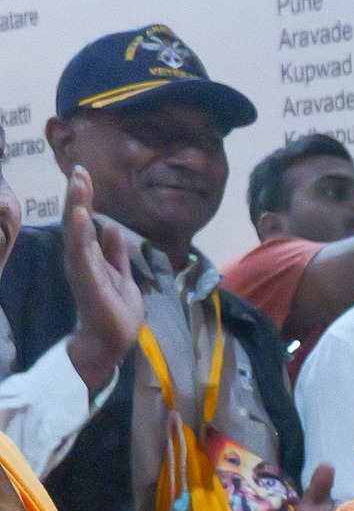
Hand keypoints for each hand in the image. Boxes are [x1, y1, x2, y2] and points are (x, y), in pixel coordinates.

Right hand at [59, 168, 142, 389]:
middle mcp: (81, 259)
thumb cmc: (115, 310)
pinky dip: (81, 234)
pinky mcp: (88, 281)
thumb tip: (110, 228)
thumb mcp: (120, 275)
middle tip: (77, 170)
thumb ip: (115, 253)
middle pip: (77, 222)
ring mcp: (82, 269)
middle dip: (77, 196)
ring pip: (76, 233)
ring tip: (77, 184)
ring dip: (76, 208)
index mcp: (90, 257)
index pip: (85, 222)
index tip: (83, 174)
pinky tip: (81, 216)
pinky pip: (83, 254)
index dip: (84, 199)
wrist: (114, 340)